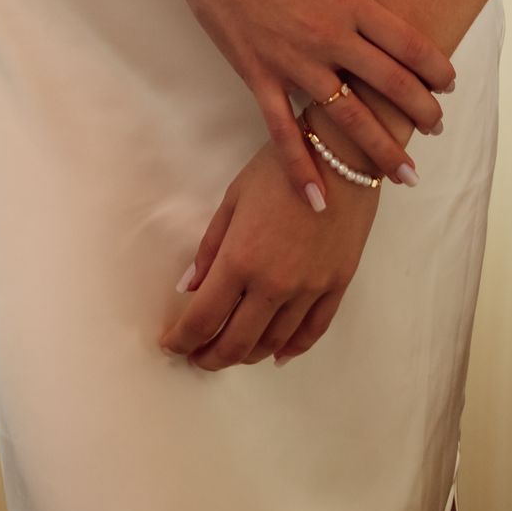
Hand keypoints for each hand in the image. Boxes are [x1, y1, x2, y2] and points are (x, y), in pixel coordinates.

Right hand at [156, 0, 452, 205]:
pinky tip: (319, 200)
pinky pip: (285, 132)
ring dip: (382, 150)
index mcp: (349, 2)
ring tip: (406, 174)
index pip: (409, 43)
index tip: (449, 85)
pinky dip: (301, 169)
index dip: (436, 68)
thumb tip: (377, 30)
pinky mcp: (259, 76)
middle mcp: (330, 34)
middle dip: (422, 113)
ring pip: (349, 117)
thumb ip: (348, 3)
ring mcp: (294, 60)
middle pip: (391, 84)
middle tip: (436, 131)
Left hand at [157, 120, 381, 370]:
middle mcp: (274, 283)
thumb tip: (188, 287)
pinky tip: (277, 354)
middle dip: (210, 356)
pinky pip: (312, 331)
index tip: (172, 344)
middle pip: (236, 342)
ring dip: (247, 355)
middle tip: (197, 357)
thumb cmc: (279, 168)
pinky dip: (291, 349)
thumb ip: (210, 247)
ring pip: (273, 342)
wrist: (339, 153)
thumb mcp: (234, 198)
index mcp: (241, 258)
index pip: (203, 317)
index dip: (183, 339)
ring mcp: (309, 289)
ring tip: (231, 352)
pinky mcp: (336, 286)